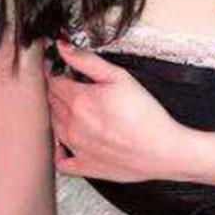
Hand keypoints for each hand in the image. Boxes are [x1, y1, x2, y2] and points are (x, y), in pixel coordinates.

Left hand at [46, 38, 191, 182]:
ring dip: (59, 113)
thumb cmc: (146, 115)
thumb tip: (63, 48)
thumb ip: (87, 60)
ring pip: (54, 125)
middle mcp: (71, 125)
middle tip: (71, 84)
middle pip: (52, 101)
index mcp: (78, 100)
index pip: (53, 81)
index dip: (56, 71)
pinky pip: (61, 160)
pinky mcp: (84, 166)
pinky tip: (68, 141)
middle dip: (58, 90)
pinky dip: (60, 149)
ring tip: (76, 107)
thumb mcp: (119, 77)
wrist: (162, 150)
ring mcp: (75, 148)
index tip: (61, 68)